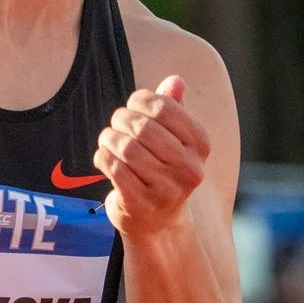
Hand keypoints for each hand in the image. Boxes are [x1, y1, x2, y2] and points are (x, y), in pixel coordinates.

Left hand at [97, 77, 211, 237]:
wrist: (158, 223)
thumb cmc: (163, 170)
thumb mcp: (175, 139)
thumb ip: (174, 108)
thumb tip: (176, 80)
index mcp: (200, 145)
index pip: (163, 107)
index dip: (140, 101)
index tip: (132, 106)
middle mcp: (189, 168)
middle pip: (143, 127)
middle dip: (121, 119)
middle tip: (116, 123)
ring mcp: (166, 189)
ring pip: (126, 147)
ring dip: (109, 138)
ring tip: (108, 140)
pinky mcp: (141, 204)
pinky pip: (113, 167)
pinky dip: (102, 157)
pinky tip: (104, 158)